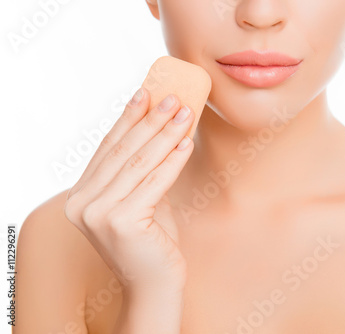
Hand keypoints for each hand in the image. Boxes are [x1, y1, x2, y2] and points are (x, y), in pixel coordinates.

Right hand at [64, 87, 193, 293]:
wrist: (155, 284)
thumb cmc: (151, 241)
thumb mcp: (141, 200)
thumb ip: (142, 171)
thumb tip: (161, 129)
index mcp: (81, 197)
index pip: (108, 149)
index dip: (128, 119)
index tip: (145, 93)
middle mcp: (82, 205)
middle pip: (123, 151)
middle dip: (150, 120)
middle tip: (172, 97)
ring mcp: (98, 215)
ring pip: (140, 163)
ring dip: (166, 134)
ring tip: (184, 113)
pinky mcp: (121, 223)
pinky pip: (155, 182)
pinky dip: (173, 160)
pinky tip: (186, 142)